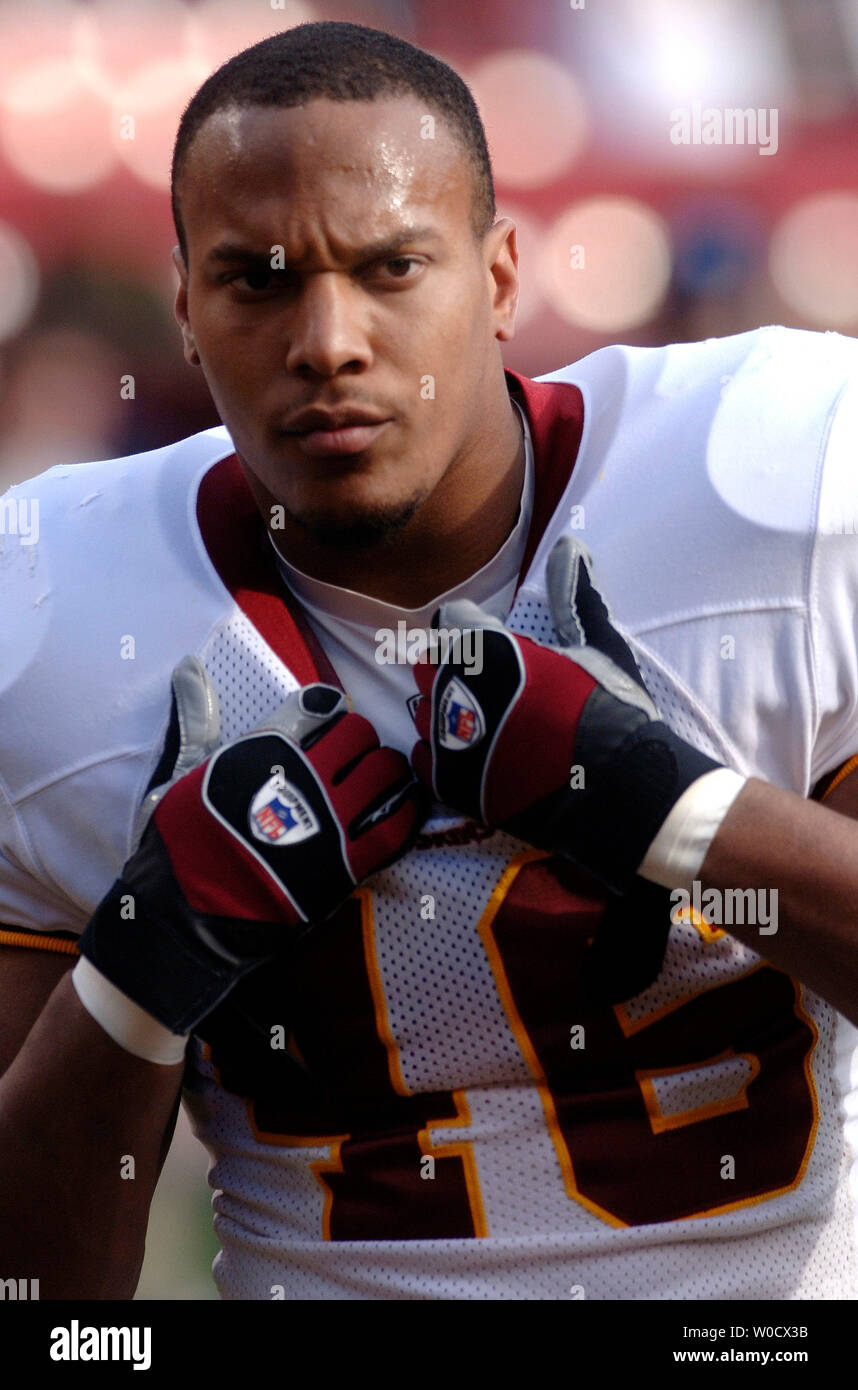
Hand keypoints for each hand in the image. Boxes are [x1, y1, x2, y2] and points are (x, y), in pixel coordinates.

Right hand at [78, 659, 425, 1034]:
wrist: (187, 912)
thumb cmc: (181, 840)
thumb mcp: (183, 770)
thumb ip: (197, 716)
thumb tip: (190, 665)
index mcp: (264, 750)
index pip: (317, 705)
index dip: (327, 709)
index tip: (327, 719)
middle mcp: (303, 777)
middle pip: (358, 734)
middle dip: (359, 739)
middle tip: (353, 756)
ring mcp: (329, 820)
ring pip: (384, 772)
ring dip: (386, 770)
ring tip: (379, 779)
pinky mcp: (346, 863)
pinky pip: (395, 826)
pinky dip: (406, 812)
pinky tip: (403, 809)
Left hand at [411, 536, 720, 895]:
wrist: (614, 785)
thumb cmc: (609, 708)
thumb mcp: (596, 644)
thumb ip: (573, 593)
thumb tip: (569, 544)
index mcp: (483, 646)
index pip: (450, 619)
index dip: (475, 631)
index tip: (498, 650)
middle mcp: (452, 685)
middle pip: (429, 664)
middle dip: (456, 671)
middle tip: (496, 690)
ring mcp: (444, 736)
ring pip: (424, 710)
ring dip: (448, 713)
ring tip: (490, 727)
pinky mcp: (445, 780)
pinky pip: (424, 758)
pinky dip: (446, 757)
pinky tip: (480, 759)